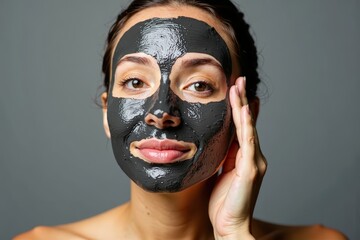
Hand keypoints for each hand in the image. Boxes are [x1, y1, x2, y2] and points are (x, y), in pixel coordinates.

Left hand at [209, 76, 266, 238]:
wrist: (229, 225)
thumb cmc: (223, 202)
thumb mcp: (221, 173)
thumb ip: (224, 157)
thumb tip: (219, 141)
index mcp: (244, 158)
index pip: (242, 128)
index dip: (240, 108)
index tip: (235, 90)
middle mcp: (253, 157)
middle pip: (247, 123)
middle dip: (242, 100)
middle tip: (238, 80)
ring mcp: (254, 162)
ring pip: (248, 128)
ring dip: (243, 106)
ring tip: (238, 87)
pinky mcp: (251, 169)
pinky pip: (248, 143)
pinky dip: (246, 125)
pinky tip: (244, 110)